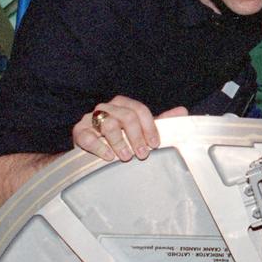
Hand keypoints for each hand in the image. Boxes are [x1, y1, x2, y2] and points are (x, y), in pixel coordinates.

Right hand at [72, 95, 186, 160]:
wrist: (91, 153)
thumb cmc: (120, 140)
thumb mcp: (140, 132)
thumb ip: (161, 122)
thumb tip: (182, 111)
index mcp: (123, 105)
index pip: (139, 109)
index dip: (149, 126)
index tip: (155, 144)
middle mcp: (106, 108)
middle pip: (126, 116)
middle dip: (137, 136)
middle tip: (143, 154)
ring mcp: (90, 119)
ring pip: (108, 124)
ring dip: (120, 142)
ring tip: (127, 157)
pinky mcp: (79, 132)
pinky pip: (88, 136)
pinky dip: (100, 147)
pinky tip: (109, 157)